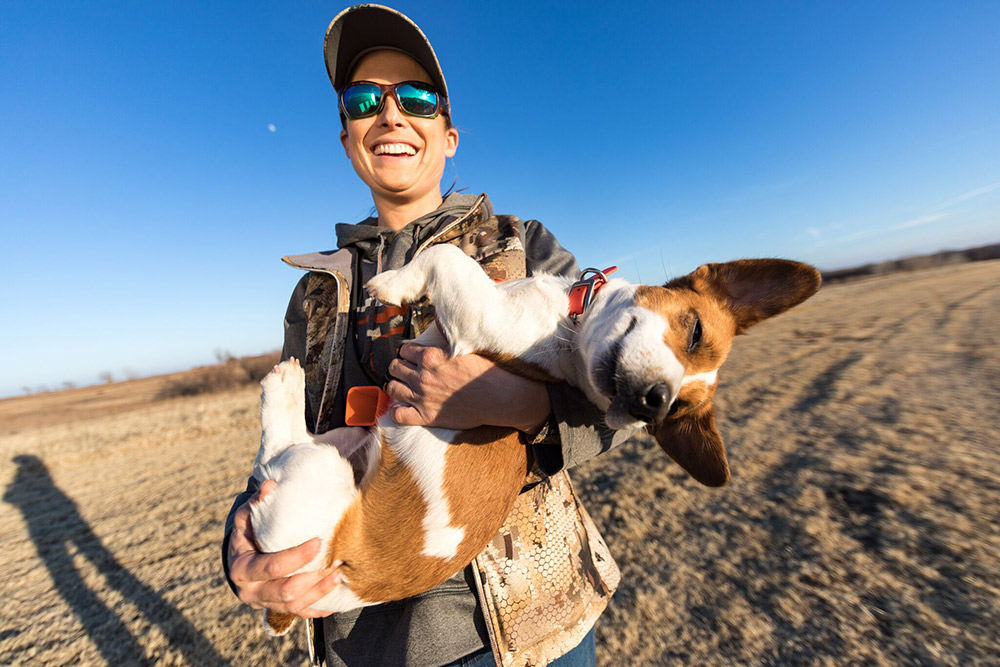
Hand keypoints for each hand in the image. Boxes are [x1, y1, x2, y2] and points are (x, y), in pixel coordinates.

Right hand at [227, 480, 341, 617]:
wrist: (239, 561)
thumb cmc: (246, 535)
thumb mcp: (246, 518)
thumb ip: (257, 503)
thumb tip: (269, 486)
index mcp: (242, 569)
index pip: (272, 567)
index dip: (296, 557)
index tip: (318, 543)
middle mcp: (252, 592)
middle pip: (286, 592)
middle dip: (313, 577)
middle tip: (336, 559)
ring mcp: (265, 604)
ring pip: (296, 606)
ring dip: (320, 591)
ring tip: (339, 575)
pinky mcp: (278, 609)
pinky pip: (301, 614)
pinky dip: (320, 607)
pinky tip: (337, 595)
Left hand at [385, 343, 549, 432]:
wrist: (497, 398)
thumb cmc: (484, 371)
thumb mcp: (462, 348)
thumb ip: (444, 343)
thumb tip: (437, 327)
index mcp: (430, 357)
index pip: (404, 350)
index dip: (407, 353)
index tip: (412, 357)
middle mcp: (422, 376)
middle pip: (394, 368)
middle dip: (400, 367)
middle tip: (408, 371)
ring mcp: (422, 397)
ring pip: (392, 388)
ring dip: (396, 386)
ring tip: (404, 386)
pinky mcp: (426, 416)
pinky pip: (398, 415)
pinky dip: (397, 411)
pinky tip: (402, 408)